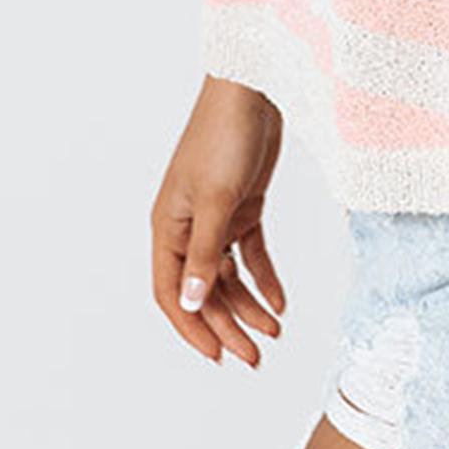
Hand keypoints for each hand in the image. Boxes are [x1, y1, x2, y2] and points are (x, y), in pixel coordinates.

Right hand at [151, 75, 286, 367]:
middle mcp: (188, 227)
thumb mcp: (216, 199)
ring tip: (274, 333)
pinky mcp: (244, 205)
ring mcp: (217, 217)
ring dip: (249, 305)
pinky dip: (264, 277)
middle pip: (204, 289)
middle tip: (255, 357)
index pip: (171, 292)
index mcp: (168, 226)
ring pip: (229, 276)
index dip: (191, 328)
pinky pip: (251, 253)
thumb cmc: (224, 136)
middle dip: (227, 325)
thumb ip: (206, 252)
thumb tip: (191, 302)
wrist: (253, 91)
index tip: (217, 357)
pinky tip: (280, 301)